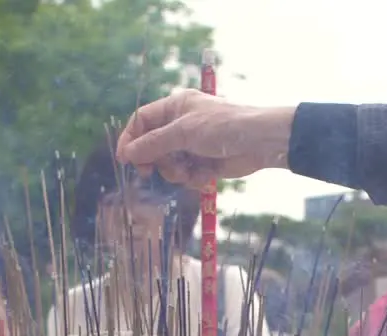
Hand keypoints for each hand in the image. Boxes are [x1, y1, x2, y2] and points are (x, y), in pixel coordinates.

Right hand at [116, 90, 295, 187]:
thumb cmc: (224, 127)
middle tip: (150, 172)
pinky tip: (206, 175)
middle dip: (155, 160)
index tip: (125, 159)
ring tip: (189, 171)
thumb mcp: (184, 131)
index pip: (142, 121)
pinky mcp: (205, 163)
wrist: (260, 142)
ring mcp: (193, 145)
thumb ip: (154, 143)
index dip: (131, 139)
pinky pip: (187, 175)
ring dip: (176, 172)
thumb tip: (128, 153)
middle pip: (152, 146)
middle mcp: (182, 125)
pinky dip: (193, 178)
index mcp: (175, 107)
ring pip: (169, 164)